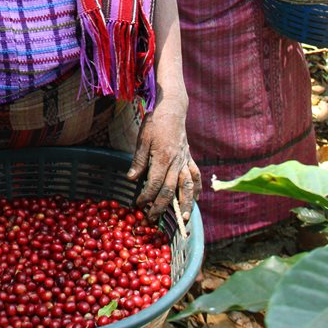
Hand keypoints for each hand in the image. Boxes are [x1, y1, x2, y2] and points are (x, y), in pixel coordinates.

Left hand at [126, 99, 199, 221]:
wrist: (173, 109)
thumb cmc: (155, 122)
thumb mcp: (143, 139)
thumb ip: (139, 160)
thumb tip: (131, 179)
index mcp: (163, 157)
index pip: (155, 182)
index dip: (147, 196)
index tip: (138, 204)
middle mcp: (177, 162)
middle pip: (170, 189)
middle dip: (161, 206)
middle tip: (152, 218)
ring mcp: (185, 160)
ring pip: (188, 186)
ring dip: (186, 203)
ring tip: (184, 218)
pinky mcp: (189, 158)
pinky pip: (196, 176)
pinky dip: (197, 189)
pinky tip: (196, 199)